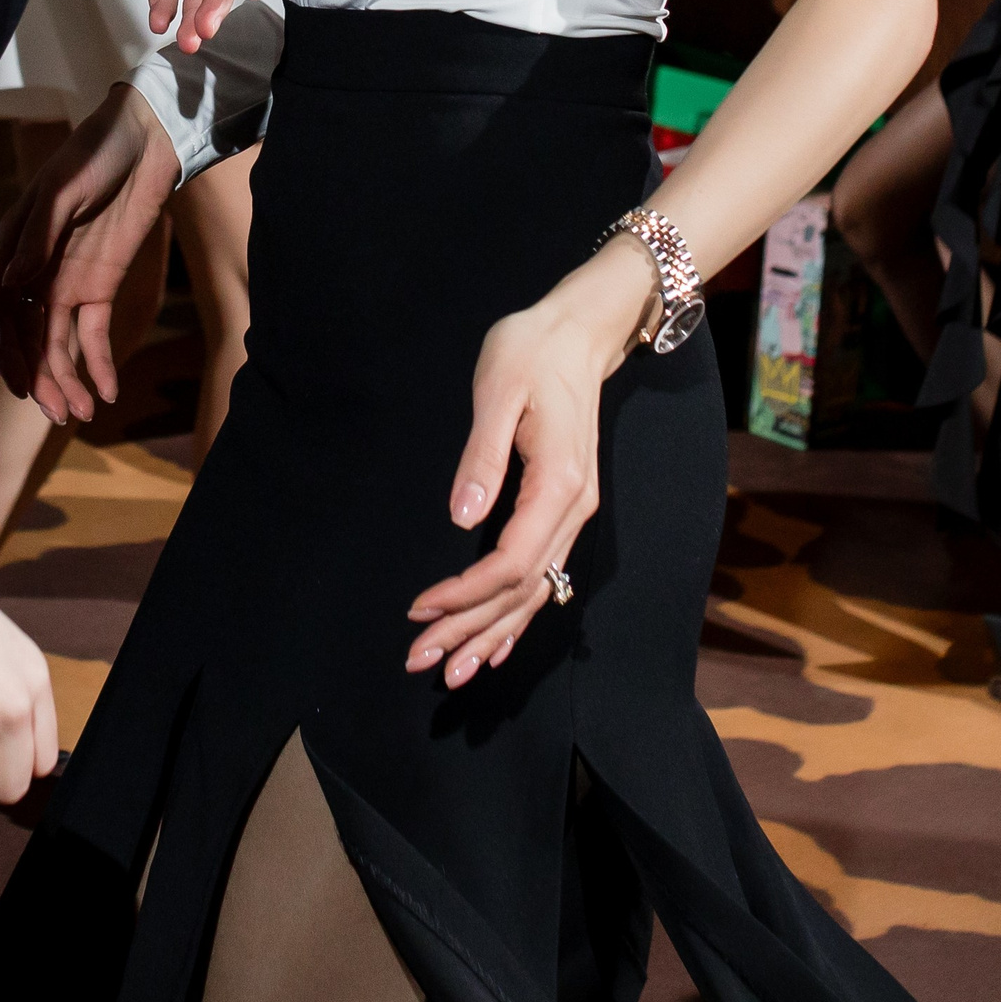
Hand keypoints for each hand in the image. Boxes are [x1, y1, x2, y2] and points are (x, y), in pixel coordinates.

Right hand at [0, 84, 181, 423]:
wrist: (146, 136)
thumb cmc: (95, 151)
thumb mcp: (65, 187)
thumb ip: (40, 235)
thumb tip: (10, 281)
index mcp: (15, 247)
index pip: (2, 310)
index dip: (9, 350)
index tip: (22, 385)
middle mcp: (36, 271)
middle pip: (31, 335)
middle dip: (41, 377)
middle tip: (57, 415)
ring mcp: (68, 281)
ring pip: (59, 342)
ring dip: (67, 379)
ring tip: (81, 413)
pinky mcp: (102, 285)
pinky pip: (94, 331)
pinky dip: (98, 361)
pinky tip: (105, 390)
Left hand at [406, 239, 654, 688]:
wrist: (579, 331)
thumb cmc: (531, 352)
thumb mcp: (498, 392)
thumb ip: (481, 455)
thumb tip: (462, 518)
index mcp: (558, 485)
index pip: (514, 562)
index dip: (467, 595)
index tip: (422, 609)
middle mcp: (573, 510)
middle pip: (523, 590)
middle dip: (470, 630)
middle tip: (421, 662)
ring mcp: (574, 513)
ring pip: (535, 591)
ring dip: (492, 633)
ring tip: (452, 670)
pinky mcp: (565, 508)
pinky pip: (544, 576)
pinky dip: (517, 615)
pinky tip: (496, 644)